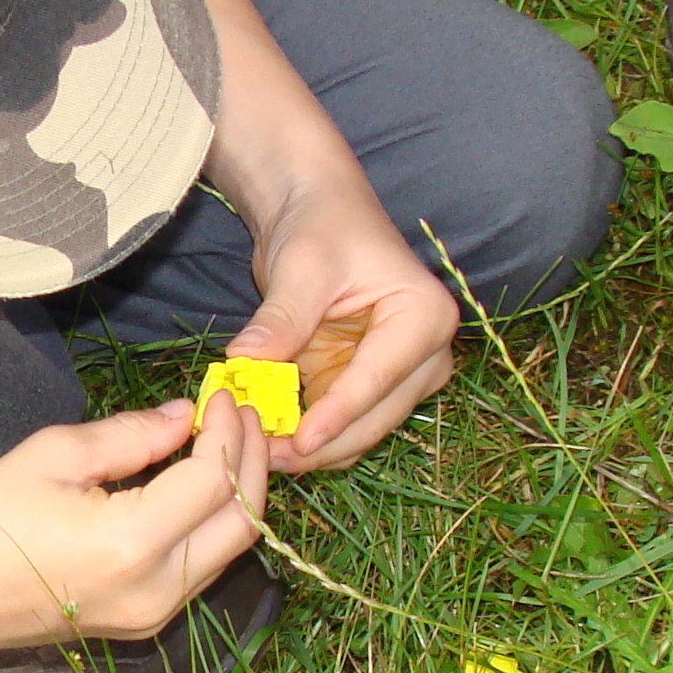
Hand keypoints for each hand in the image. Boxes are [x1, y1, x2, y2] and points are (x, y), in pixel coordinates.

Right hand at [0, 396, 268, 659]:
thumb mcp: (54, 456)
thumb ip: (131, 435)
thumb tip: (185, 416)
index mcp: (132, 544)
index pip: (213, 481)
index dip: (226, 431)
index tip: (219, 393)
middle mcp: (157, 590)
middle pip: (242, 523)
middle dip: (250, 461)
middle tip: (239, 414)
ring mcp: (155, 615)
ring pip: (230, 549)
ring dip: (237, 493)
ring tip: (223, 441)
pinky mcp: (146, 623)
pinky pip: (202, 568)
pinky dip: (212, 523)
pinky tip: (196, 483)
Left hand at [229, 170, 456, 471]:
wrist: (318, 214)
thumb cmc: (321, 227)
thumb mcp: (301, 268)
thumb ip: (281, 318)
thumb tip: (245, 362)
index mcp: (425, 316)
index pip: (379, 378)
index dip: (338, 415)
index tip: (301, 443)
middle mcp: (427, 354)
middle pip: (377, 416)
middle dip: (324, 443)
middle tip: (267, 458)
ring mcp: (403, 375)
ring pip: (361, 431)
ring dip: (315, 448)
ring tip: (262, 454)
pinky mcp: (372, 386)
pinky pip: (343, 425)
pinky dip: (310, 437)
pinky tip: (271, 442)